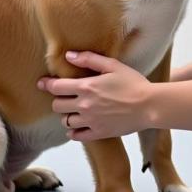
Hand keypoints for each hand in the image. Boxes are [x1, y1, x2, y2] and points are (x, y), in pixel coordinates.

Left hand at [37, 51, 154, 141]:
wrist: (149, 106)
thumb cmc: (133, 83)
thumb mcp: (113, 65)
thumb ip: (89, 59)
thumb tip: (69, 55)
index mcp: (86, 87)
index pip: (57, 87)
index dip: (46, 84)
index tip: (42, 83)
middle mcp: (84, 105)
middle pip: (57, 106)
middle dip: (59, 100)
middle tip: (66, 97)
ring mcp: (90, 121)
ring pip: (66, 121)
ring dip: (67, 115)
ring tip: (75, 111)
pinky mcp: (98, 133)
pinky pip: (77, 136)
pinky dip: (74, 132)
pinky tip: (79, 126)